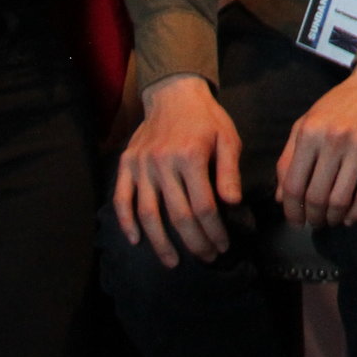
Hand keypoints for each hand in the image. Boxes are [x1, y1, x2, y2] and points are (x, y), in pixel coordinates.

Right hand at [113, 73, 241, 267]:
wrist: (174, 94)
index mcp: (190, 157)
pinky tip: (137, 240)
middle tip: (206, 258)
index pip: (203, 206)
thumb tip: (233, 203)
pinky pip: (122, 199)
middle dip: (194, 242)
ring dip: (160, 242)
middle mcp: (162, 163)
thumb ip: (229, 172)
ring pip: (148, 213)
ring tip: (173, 262)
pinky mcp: (126, 165)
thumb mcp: (227, 138)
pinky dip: (126, 222)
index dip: (214, 231)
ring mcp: (141, 166)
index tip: (222, 246)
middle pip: (177, 215)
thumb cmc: (206, 118)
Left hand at [276, 63, 356, 229]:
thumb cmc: (342, 102)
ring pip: (341, 200)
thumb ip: (290, 157)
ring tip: (332, 220)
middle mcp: (333, 139)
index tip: (295, 221)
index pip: (294, 184)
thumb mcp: (308, 121)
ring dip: (333, 218)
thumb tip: (281, 197)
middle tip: (314, 223)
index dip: (291, 210)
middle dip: (313, 217)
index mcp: (310, 131)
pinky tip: (351, 217)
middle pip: (316, 196)